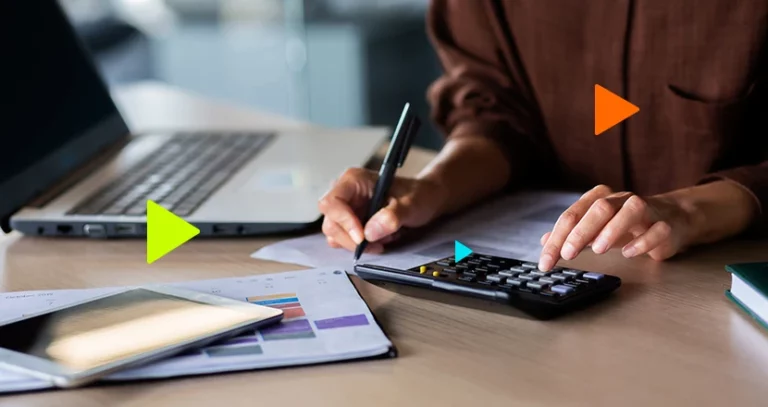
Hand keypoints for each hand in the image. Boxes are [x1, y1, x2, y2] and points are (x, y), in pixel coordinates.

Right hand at [318, 168, 446, 252]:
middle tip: (376, 244)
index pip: (332, 203)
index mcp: (354, 180)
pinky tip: (380, 239)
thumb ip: (392, 216)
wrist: (425, 199)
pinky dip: (362, 246)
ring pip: (336, 235)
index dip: (343, 222)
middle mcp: (346, 194)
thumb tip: (370, 232)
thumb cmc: (418, 195)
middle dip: (352, 239)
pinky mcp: (351, 223)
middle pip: (331, 223)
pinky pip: (345, 240)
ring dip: (358, 244)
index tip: (361, 237)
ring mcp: (347, 209)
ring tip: (383, 239)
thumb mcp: (410, 204)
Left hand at [538, 185, 697, 270]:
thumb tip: (544, 241)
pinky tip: (629, 253)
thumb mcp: (595, 229)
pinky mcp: (665, 225)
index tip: (546, 261)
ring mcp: (647, 209)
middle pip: (599, 208)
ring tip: (598, 250)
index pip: (573, 214)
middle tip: (568, 254)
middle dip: (580, 231)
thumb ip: (571, 233)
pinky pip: (657, 229)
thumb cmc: (627, 225)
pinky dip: (642, 241)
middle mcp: (621, 199)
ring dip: (612, 229)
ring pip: (631, 209)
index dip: (557, 237)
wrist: (670, 219)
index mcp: (599, 198)